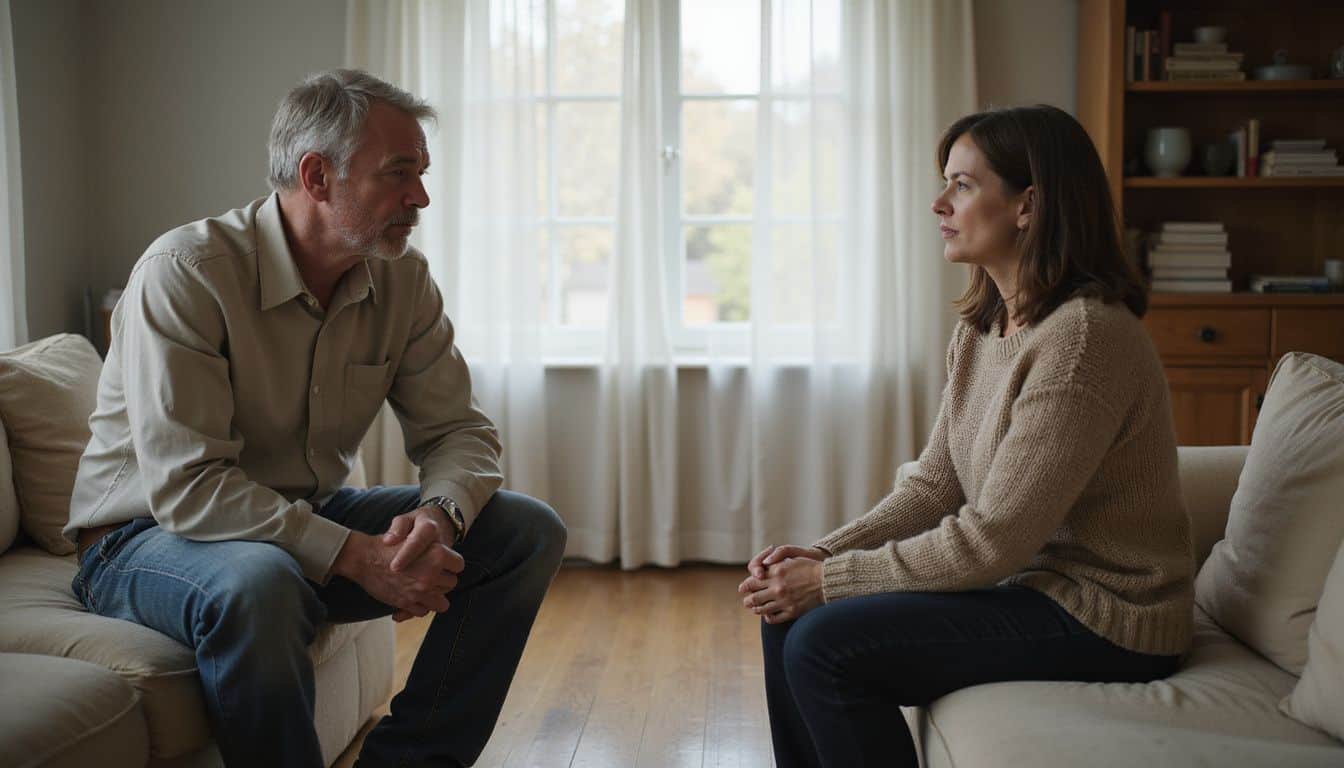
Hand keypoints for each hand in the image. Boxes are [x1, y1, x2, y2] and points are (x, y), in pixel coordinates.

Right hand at [380, 504, 463, 619]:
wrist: (363, 558)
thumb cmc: (387, 547)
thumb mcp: (414, 540)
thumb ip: (433, 552)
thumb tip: (445, 562)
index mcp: (437, 554)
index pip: (459, 565)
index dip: (451, 564)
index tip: (444, 565)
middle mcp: (431, 574)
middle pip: (452, 583)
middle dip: (443, 580)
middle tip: (431, 575)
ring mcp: (420, 591)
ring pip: (442, 603)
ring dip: (435, 597)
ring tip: (426, 589)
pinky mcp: (408, 603)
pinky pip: (424, 611)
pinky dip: (421, 607)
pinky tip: (414, 597)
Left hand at [738, 547, 825, 623]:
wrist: (827, 581)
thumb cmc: (810, 567)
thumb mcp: (792, 557)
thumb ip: (775, 559)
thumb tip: (762, 565)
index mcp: (777, 572)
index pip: (752, 581)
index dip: (745, 586)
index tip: (742, 589)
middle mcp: (778, 587)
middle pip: (753, 597)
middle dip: (747, 600)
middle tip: (746, 601)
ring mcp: (784, 600)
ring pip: (761, 609)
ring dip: (755, 609)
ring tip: (755, 608)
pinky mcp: (792, 612)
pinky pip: (773, 618)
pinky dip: (767, 617)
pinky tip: (768, 615)